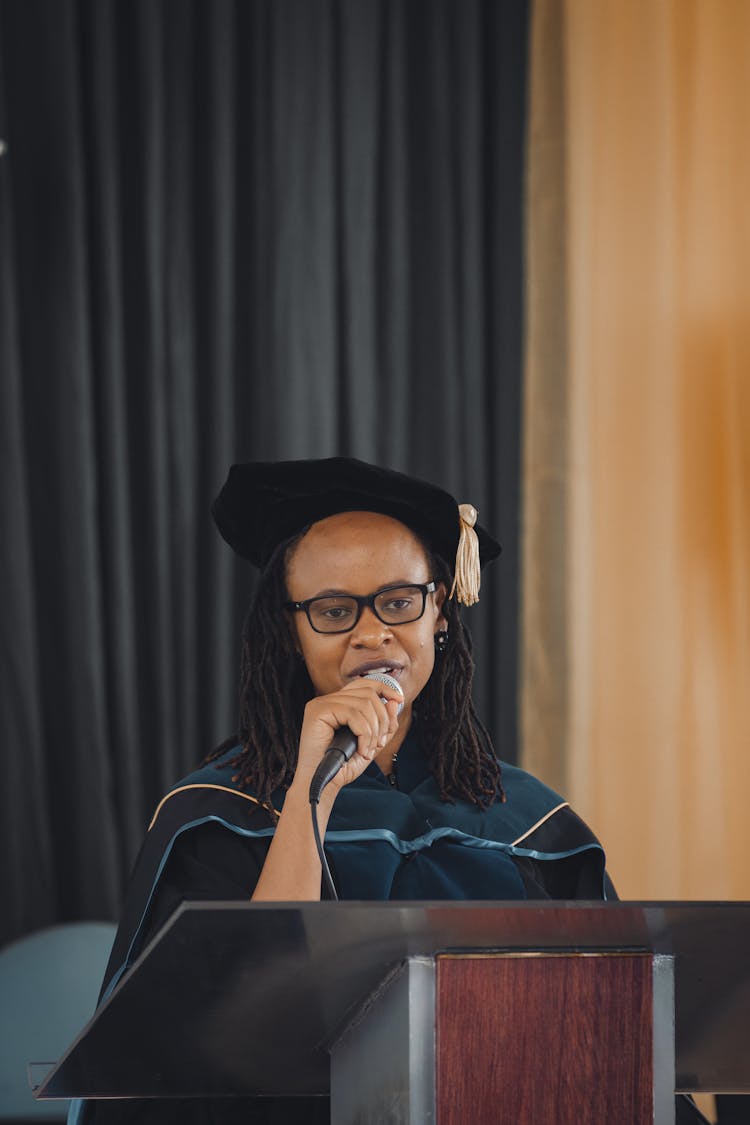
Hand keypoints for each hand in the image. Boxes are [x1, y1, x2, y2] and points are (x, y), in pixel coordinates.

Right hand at [292, 677, 403, 794]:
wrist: (323, 785)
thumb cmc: (343, 767)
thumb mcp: (372, 743)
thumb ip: (385, 724)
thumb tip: (394, 702)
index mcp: (338, 704)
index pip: (364, 684)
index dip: (384, 688)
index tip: (399, 700)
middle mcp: (328, 700)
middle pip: (368, 693)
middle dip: (382, 719)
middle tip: (379, 744)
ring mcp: (321, 704)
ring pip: (363, 704)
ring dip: (373, 731)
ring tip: (368, 750)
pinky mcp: (318, 711)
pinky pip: (352, 714)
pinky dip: (364, 734)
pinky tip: (361, 750)